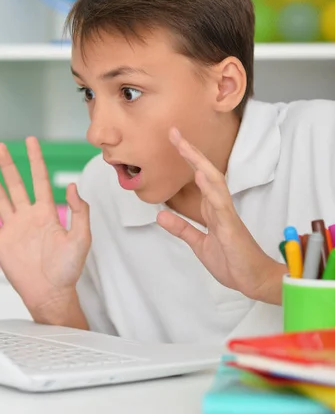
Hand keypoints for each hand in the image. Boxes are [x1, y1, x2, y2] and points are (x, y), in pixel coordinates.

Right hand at [0, 137, 90, 315]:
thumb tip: (72, 186)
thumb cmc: (68, 268)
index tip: (31, 141)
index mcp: (47, 213)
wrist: (51, 292)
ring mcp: (14, 227)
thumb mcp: (82, 237)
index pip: (39, 179)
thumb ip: (80, 211)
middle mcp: (28, 216)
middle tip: (0, 146)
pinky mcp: (1, 241)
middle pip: (15, 184)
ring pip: (0, 197)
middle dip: (8, 164)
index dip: (35, 159)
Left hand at [157, 128, 285, 304]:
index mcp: (212, 209)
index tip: (173, 140)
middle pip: (206, 173)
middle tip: (174, 133)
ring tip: (185, 146)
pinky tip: (202, 177)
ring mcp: (227, 215)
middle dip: (191, 152)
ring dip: (200, 164)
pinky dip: (211, 190)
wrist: (254, 280)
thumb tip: (160, 215)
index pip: (198, 178)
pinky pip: (221, 205)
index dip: (186, 159)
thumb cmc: (232, 261)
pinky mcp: (231, 227)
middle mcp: (220, 206)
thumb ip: (182, 228)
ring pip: (214, 183)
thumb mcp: (199, 244)